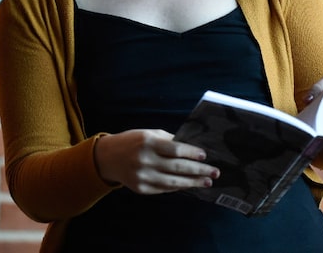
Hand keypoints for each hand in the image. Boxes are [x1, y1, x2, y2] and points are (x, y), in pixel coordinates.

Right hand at [94, 129, 219, 193]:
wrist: (108, 157)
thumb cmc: (133, 141)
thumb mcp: (149, 134)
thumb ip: (168, 140)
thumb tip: (192, 148)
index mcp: (148, 142)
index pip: (176, 149)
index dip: (192, 153)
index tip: (205, 156)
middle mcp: (145, 160)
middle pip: (178, 167)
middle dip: (199, 170)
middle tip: (214, 172)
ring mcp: (143, 176)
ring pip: (173, 181)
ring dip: (193, 182)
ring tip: (206, 182)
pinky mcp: (141, 189)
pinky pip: (165, 189)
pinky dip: (179, 187)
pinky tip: (189, 185)